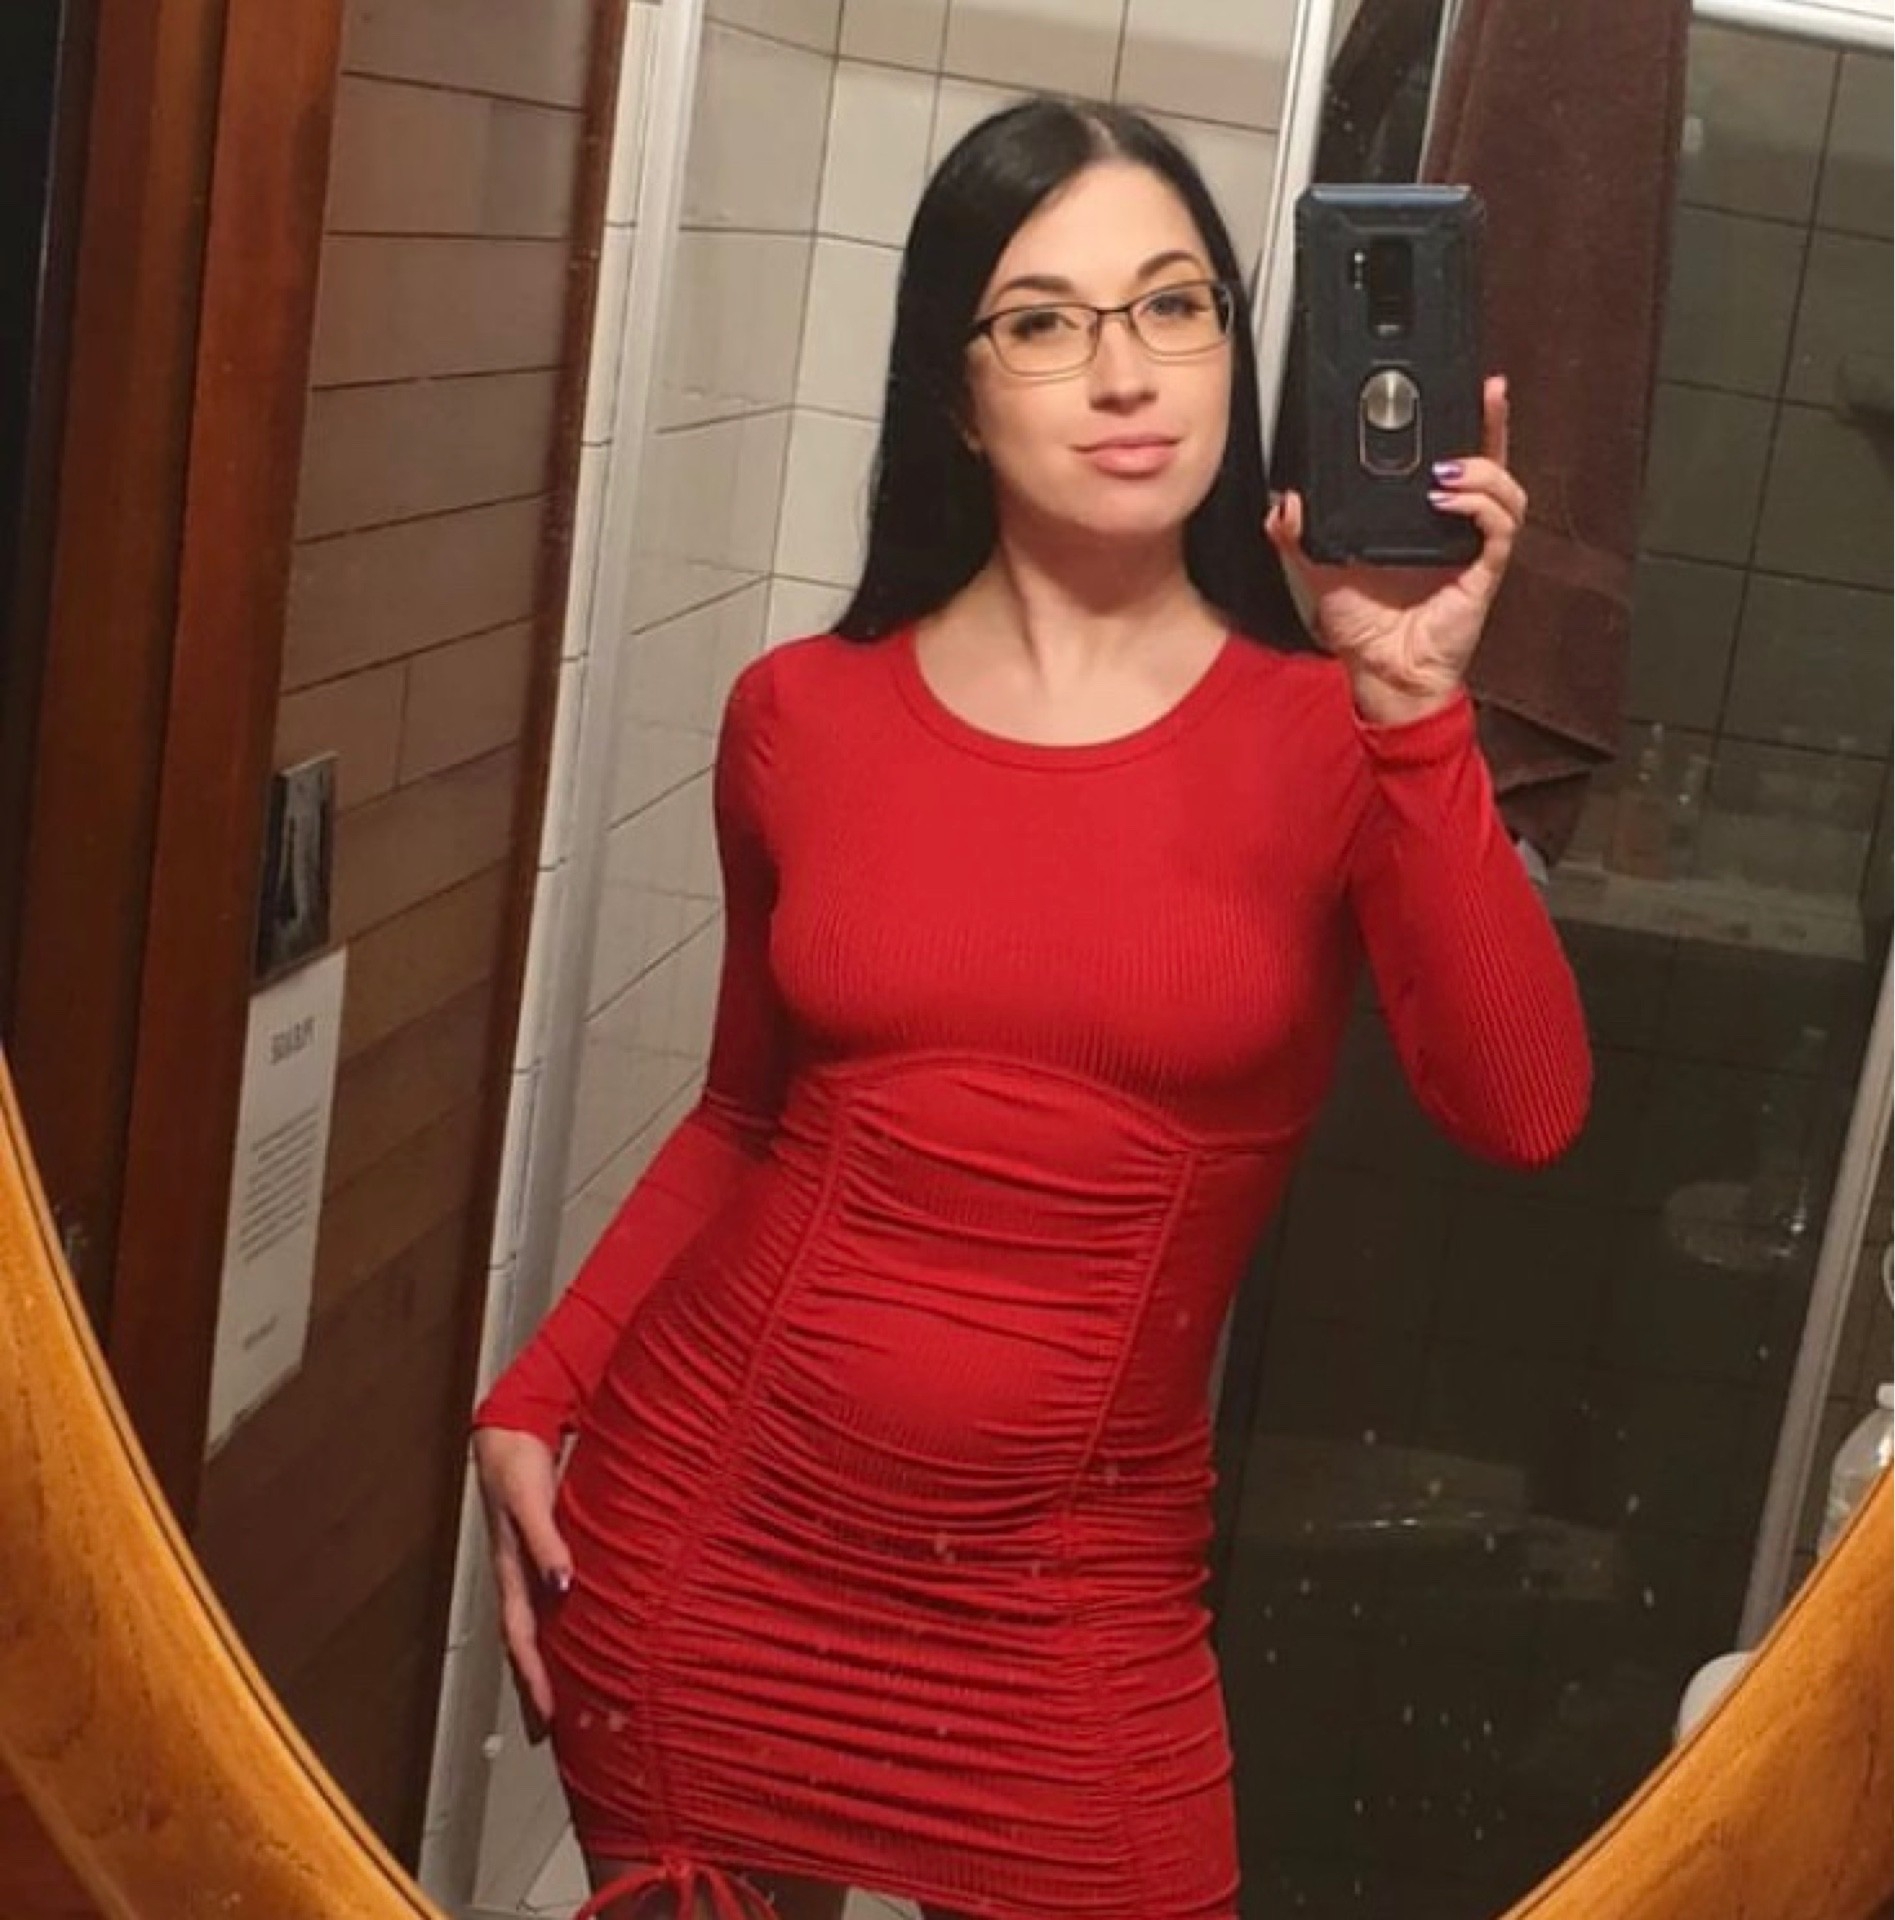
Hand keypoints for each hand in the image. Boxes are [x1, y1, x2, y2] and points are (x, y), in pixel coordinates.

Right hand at [473, 1425, 572, 1743]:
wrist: (508, 1432)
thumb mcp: (532, 1499)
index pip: (520, 1636)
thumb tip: (561, 1586)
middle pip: (520, 1644)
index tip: (547, 1715)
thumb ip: (546, 1540)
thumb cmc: (518, 1464)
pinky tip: (567, 1645)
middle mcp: (514, 1576)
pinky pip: (541, 1607)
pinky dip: (550, 1634)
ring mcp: (523, 1569)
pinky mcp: (535, 1557)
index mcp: (510, 1569)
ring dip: (538, 1668)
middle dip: (530, 1689)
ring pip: (529, 1630)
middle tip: (546, 1735)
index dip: (533, 1677)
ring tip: (552, 1708)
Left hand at [1265, 375, 1526, 725]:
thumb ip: (1301, 536)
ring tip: (1448, 466)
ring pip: (1506, 491)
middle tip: (1487, 390)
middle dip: (1494, 423)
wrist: (1383, 675)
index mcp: (1429, 523)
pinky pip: (1499, 530)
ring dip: (1483, 468)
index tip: (1462, 388)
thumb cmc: (1367, 628)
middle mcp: (1459, 530)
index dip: (1465, 425)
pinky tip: (1452, 498)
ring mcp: (1476, 550)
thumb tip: (1283, 504)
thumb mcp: (1324, 571)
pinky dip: (1481, 506)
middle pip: (1495, 462)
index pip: (1457, 461)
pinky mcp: (1483, 574)